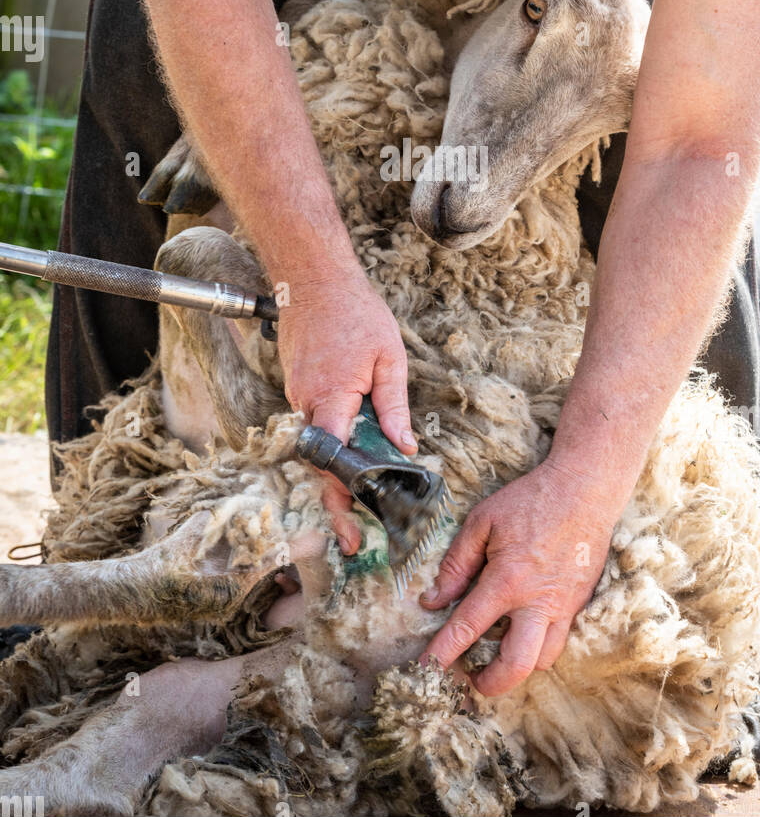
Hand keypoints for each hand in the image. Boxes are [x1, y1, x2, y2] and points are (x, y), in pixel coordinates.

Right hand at [280, 268, 416, 554]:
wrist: (313, 278)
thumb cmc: (356, 312)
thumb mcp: (389, 358)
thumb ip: (394, 406)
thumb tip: (405, 448)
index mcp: (330, 397)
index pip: (331, 458)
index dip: (341, 494)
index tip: (352, 525)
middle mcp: (306, 401)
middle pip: (321, 461)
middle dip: (337, 500)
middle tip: (353, 539)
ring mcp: (297, 394)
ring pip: (320, 441)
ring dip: (339, 467)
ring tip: (363, 500)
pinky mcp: (297, 386)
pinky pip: (316, 420)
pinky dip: (334, 438)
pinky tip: (355, 448)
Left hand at [420, 460, 615, 696]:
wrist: (586, 489)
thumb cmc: (530, 500)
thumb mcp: (483, 521)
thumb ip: (456, 563)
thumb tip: (433, 599)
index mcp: (507, 580)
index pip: (467, 628)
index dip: (442, 653)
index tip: (425, 670)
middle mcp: (537, 602)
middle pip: (516, 665)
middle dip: (490, 683)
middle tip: (471, 678)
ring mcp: (563, 606)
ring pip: (543, 660)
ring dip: (517, 665)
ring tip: (497, 653)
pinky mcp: (579, 603)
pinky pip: (560, 640)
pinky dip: (539, 645)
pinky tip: (523, 630)